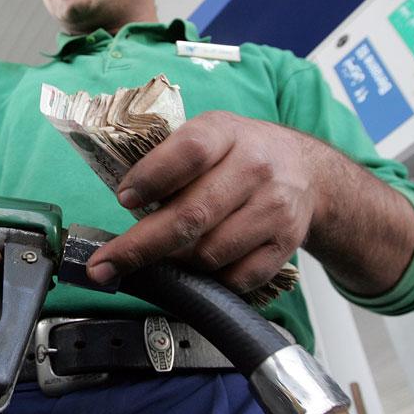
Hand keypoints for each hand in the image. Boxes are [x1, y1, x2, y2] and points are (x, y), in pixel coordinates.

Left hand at [86, 111, 322, 294]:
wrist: (308, 171)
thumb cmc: (240, 153)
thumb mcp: (208, 135)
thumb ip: (169, 161)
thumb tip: (125, 203)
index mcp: (226, 132)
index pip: (188, 153)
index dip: (151, 178)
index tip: (124, 200)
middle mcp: (255, 167)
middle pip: (192, 215)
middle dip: (140, 246)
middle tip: (105, 265)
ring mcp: (275, 208)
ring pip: (210, 254)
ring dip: (176, 263)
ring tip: (163, 256)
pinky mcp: (286, 244)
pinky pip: (236, 278)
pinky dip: (209, 280)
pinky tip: (197, 268)